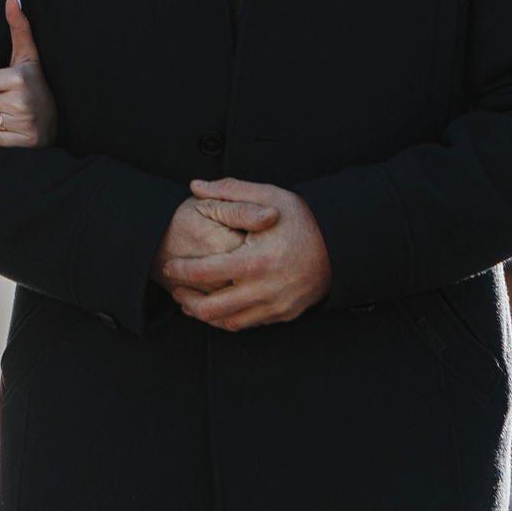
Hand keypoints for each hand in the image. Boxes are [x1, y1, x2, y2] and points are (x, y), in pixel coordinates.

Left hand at [161, 178, 331, 329]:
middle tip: (176, 290)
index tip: (169, 266)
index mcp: (254, 261)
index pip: (203, 273)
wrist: (342, 245)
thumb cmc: (304, 220)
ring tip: (191, 302)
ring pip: (229, 322)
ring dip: (205, 314)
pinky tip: (220, 307)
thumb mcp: (269, 196)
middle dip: (187, 300)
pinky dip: (229, 318)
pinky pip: (249, 323)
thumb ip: (229, 191)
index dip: (179, 271)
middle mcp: (263, 290)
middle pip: (211, 309)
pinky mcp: (284, 314)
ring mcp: (275, 306)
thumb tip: (195, 186)